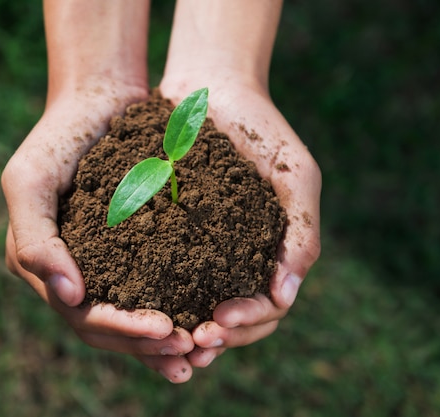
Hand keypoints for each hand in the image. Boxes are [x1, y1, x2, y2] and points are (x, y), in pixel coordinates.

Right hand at [2, 85, 199, 382]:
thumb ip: (36, 240)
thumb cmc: (59, 136)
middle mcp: (70, 272)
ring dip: (162, 342)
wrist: (98, 98)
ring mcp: (101, 263)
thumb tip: (70, 296)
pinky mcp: (131, 247)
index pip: (82, 314)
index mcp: (42, 266)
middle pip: (108, 326)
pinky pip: (152, 286)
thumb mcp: (30, 181)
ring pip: (131, 316)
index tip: (167, 331)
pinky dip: (175, 307)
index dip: (122, 330)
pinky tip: (204, 322)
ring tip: (201, 352)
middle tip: (190, 352)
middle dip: (146, 345)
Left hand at [160, 77, 320, 367]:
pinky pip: (164, 277)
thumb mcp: (295, 174)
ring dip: (185, 332)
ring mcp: (205, 251)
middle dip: (218, 337)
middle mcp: (239, 260)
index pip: (268, 307)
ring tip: (165, 341)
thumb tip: (286, 296)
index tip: (218, 320)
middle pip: (235, 320)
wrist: (211, 90)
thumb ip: (301, 232)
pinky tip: (138, 309)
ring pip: (198, 309)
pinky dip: (158, 302)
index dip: (248, 321)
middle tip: (191, 343)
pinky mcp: (169, 235)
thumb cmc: (262, 130)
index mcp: (272, 253)